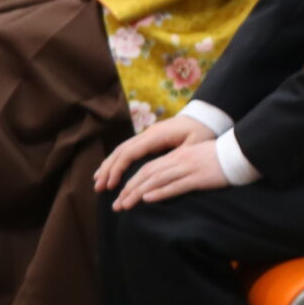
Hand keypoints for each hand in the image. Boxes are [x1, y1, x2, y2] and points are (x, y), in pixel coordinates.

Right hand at [95, 114, 215, 194]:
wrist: (205, 116)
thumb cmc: (202, 132)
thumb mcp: (194, 145)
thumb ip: (178, 157)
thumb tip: (162, 170)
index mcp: (156, 136)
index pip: (130, 152)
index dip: (118, 169)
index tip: (110, 185)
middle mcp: (148, 134)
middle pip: (121, 151)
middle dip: (108, 169)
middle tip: (98, 187)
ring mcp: (147, 135)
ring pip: (122, 149)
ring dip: (109, 165)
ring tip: (99, 181)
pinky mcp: (149, 139)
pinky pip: (129, 149)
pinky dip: (118, 160)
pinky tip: (112, 171)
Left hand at [113, 139, 227, 207]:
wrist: (238, 153)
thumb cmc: (218, 158)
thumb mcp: (194, 158)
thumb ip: (179, 167)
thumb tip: (163, 181)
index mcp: (176, 156)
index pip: (147, 169)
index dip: (131, 182)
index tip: (120, 196)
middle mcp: (178, 160)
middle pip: (147, 175)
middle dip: (129, 190)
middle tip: (116, 206)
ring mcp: (187, 168)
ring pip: (156, 180)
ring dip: (138, 194)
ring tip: (125, 205)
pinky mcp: (198, 178)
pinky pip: (175, 186)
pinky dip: (160, 192)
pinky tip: (148, 199)